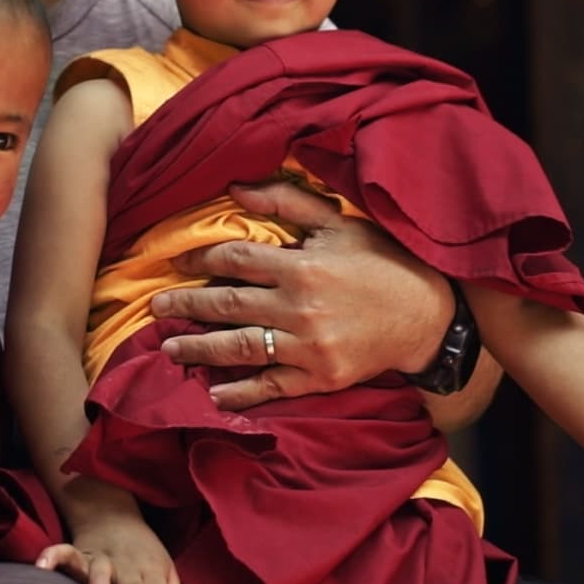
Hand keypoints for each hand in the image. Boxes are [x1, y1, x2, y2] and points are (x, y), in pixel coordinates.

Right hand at [36, 513, 186, 583]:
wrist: (113, 514)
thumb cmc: (143, 555)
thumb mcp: (167, 574)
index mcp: (153, 571)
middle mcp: (128, 565)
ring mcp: (102, 558)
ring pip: (102, 570)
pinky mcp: (79, 552)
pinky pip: (64, 552)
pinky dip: (53, 557)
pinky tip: (42, 567)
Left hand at [150, 180, 451, 409]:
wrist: (429, 315)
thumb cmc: (382, 263)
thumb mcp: (339, 223)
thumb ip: (287, 202)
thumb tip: (235, 188)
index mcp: (301, 265)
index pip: (235, 259)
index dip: (200, 259)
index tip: (177, 263)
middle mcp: (299, 307)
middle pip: (227, 306)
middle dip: (186, 305)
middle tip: (155, 307)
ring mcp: (309, 347)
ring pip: (241, 348)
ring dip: (200, 349)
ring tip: (169, 349)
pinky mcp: (321, 377)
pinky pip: (272, 387)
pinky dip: (241, 393)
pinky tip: (214, 394)